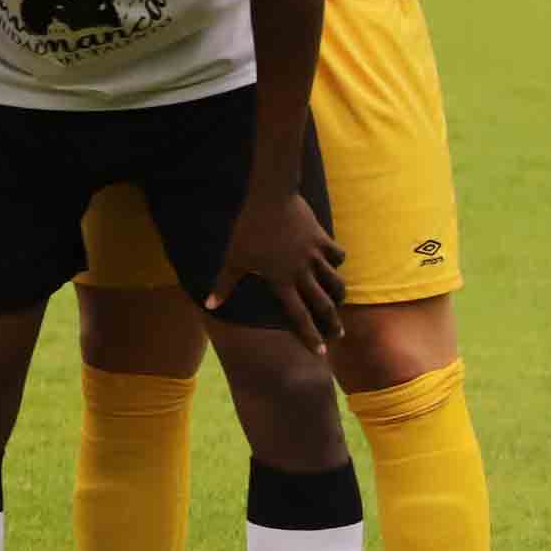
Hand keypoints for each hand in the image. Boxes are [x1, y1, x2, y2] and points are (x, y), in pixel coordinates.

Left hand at [212, 189, 346, 352]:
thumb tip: (210, 306)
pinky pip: (337, 254)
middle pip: (323, 304)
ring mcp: (314, 255)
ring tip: (339, 300)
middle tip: (339, 335)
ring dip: (338, 293)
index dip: (310, 335)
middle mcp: (302, 272)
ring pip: (335, 281)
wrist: (270, 198)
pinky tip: (334, 261)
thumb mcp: (233, 258)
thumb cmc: (248, 229)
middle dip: (332, 322)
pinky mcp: (322, 239)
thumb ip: (224, 284)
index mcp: (282, 281)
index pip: (298, 315)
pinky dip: (337, 260)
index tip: (320, 353)